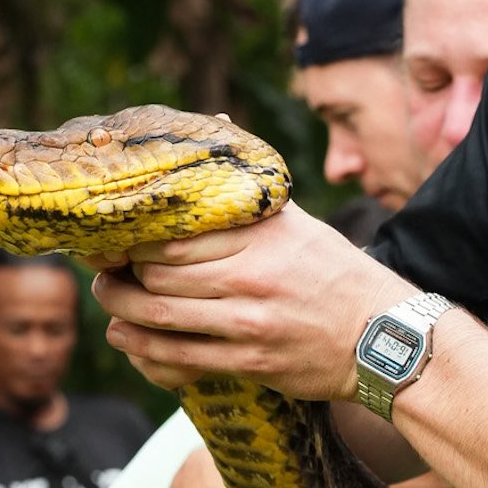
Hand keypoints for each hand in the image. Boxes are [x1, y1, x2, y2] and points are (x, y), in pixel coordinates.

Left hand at [92, 204, 403, 399]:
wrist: (383, 337)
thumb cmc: (336, 274)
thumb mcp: (298, 223)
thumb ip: (249, 193)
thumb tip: (218, 125)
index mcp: (260, 237)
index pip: (173, 233)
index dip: (131, 237)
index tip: (114, 235)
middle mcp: (251, 277)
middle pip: (156, 272)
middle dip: (118, 272)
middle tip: (104, 269)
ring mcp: (249, 323)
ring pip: (159, 315)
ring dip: (121, 310)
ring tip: (109, 302)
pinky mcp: (250, 361)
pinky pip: (180, 357)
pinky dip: (145, 348)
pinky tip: (129, 337)